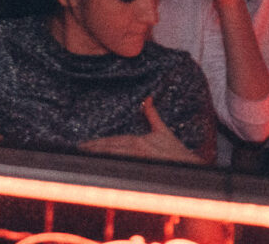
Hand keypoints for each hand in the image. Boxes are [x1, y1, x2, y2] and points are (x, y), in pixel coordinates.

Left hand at [78, 97, 204, 164]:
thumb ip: (152, 114)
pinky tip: (100, 171)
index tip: (83, 145)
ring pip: (113, 160)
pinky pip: (123, 170)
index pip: (111, 141)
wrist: (191, 166)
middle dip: (92, 150)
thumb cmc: (176, 150)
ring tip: (83, 159)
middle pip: (109, 150)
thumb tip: (147, 98)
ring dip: (98, 159)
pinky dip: (111, 170)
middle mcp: (136, 150)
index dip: (96, 143)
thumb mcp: (163, 130)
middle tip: (77, 151)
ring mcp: (138, 162)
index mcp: (138, 141)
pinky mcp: (143, 171)